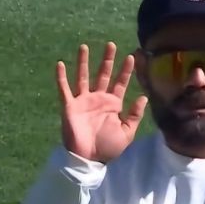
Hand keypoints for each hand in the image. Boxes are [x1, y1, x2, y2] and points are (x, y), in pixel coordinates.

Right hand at [56, 42, 147, 162]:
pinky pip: (64, 89)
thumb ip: (134, 115)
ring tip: (84, 46)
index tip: (131, 56)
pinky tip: (61, 64)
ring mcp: (83, 101)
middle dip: (107, 60)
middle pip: (103, 74)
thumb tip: (143, 97)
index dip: (126, 70)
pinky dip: (61, 77)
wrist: (88, 159)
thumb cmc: (107, 147)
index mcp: (113, 104)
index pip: (120, 83)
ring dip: (84, 62)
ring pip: (83, 77)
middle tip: (111, 45)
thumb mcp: (127, 133)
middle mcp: (98, 99)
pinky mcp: (70, 106)